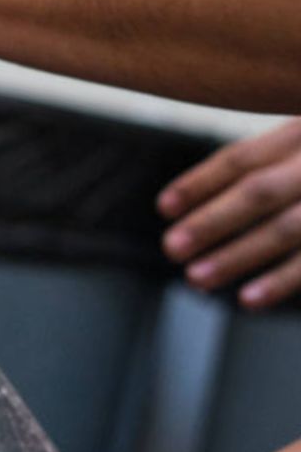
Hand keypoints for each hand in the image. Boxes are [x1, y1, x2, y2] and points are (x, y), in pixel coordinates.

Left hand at [159, 119, 300, 308]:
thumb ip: (283, 152)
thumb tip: (213, 195)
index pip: (246, 156)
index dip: (201, 182)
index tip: (164, 207)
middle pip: (259, 192)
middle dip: (211, 222)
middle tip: (171, 248)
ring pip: (288, 229)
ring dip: (238, 257)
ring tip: (196, 279)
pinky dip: (285, 279)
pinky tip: (250, 298)